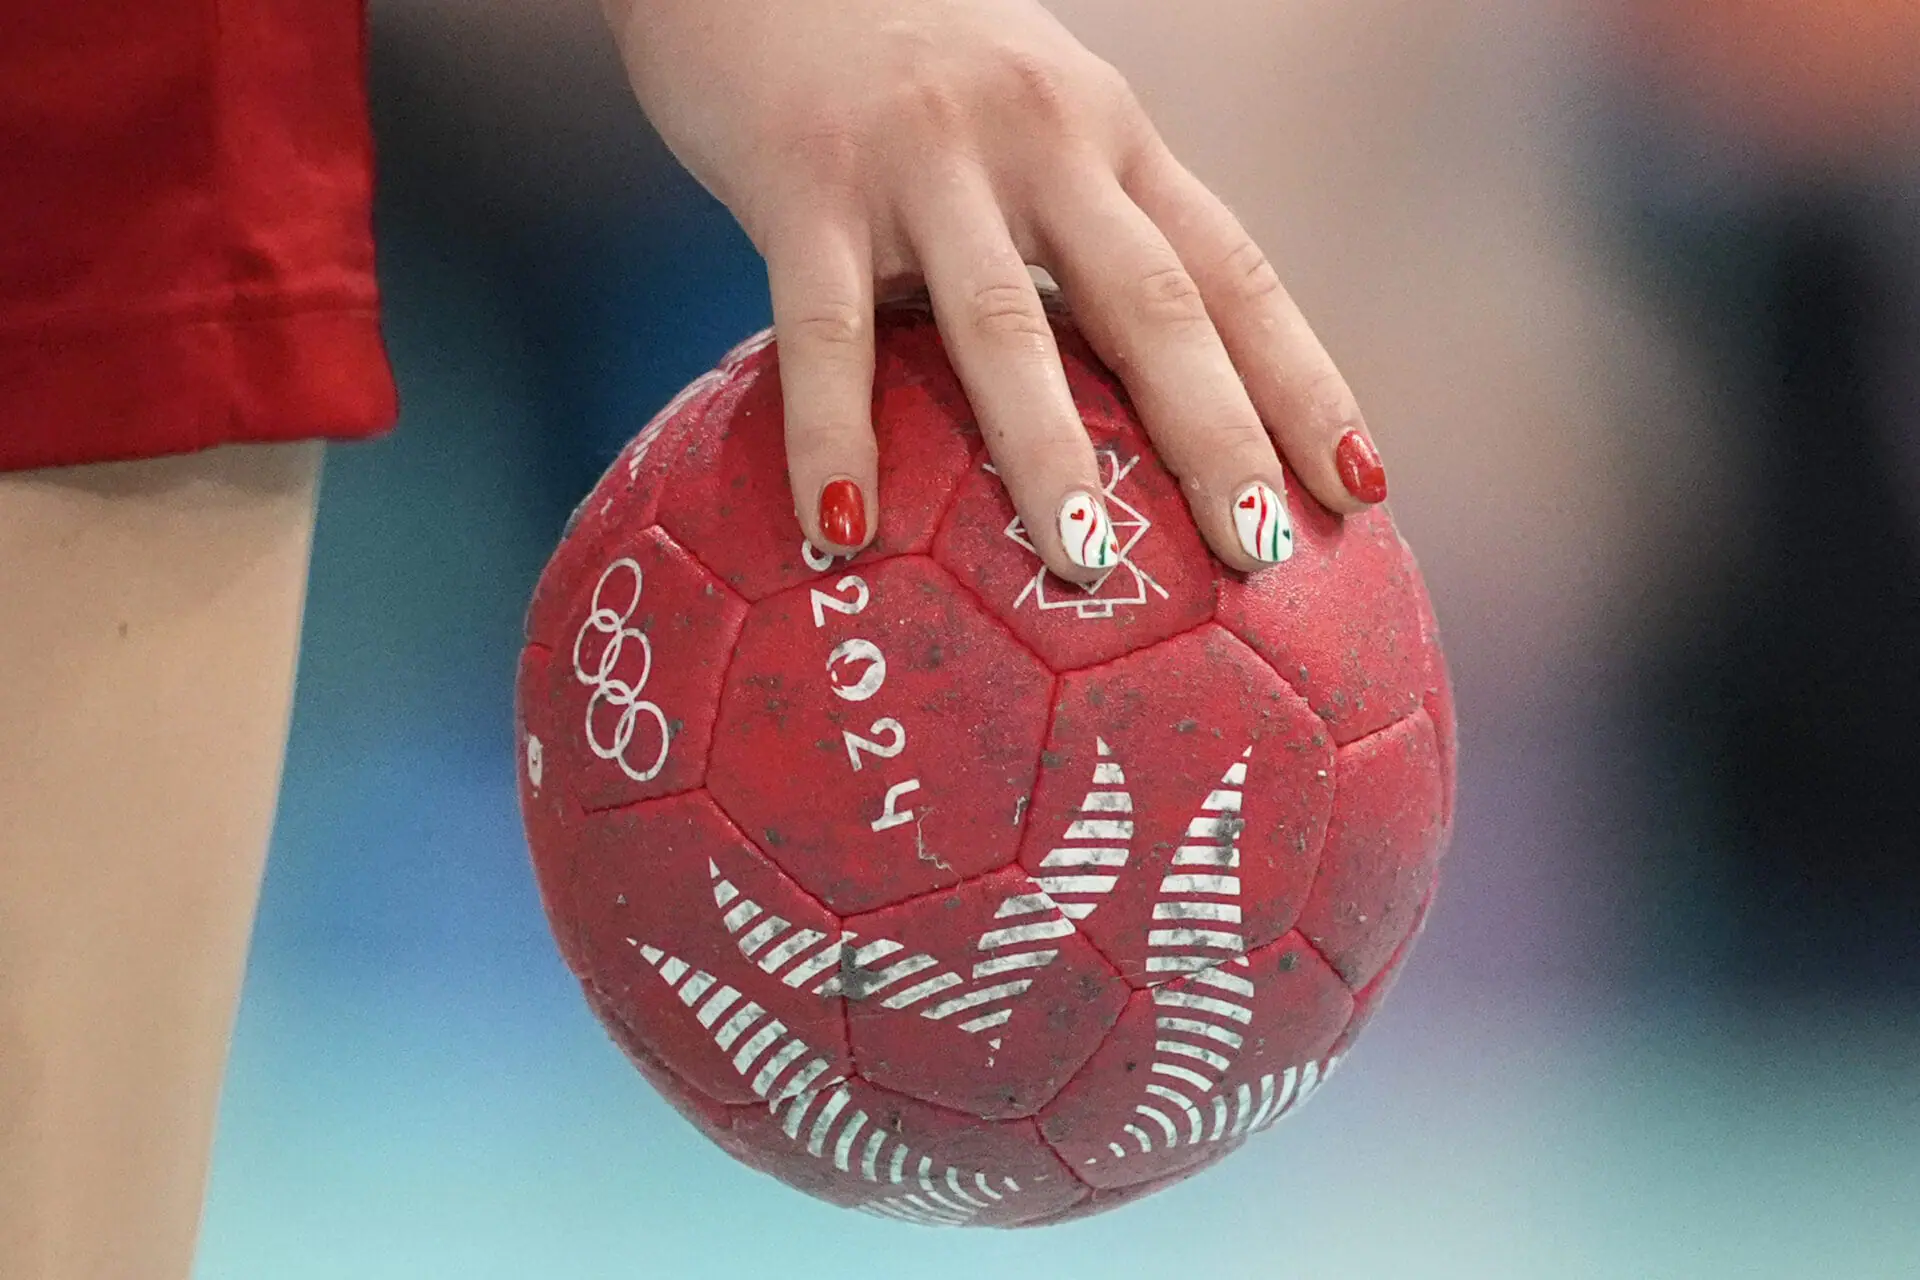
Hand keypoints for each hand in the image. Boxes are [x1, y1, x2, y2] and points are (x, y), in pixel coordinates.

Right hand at [604, 0, 1386, 578]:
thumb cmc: (899, 62)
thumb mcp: (1024, 119)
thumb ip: (1075, 228)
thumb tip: (1125, 404)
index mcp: (1110, 137)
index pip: (1234, 273)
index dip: (1303, 385)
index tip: (1359, 492)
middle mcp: (1041, 140)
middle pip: (1153, 304)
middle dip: (1216, 436)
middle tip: (1261, 554)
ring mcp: (925, 158)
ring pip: (1003, 322)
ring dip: (1047, 451)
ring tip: (1083, 563)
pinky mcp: (805, 177)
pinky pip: (826, 327)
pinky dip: (834, 433)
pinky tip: (844, 529)